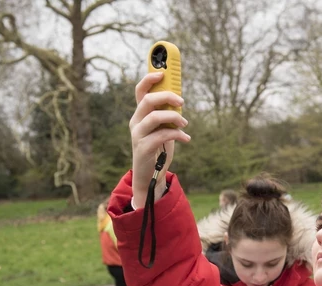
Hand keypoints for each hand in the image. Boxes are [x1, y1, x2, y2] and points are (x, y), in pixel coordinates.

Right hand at [129, 71, 190, 207]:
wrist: (150, 175)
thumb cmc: (158, 149)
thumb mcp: (162, 128)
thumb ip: (167, 115)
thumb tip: (179, 99)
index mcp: (140, 114)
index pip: (140, 91)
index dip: (149, 79)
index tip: (162, 73)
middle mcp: (136, 122)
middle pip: (147, 100)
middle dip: (167, 97)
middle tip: (182, 102)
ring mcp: (138, 134)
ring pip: (154, 117)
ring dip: (173, 117)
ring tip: (185, 123)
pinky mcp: (143, 148)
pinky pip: (162, 135)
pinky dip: (177, 134)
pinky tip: (186, 138)